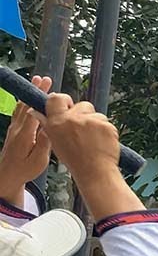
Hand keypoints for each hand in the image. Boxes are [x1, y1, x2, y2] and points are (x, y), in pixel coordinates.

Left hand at [0, 84, 51, 202]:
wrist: (7, 177)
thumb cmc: (24, 170)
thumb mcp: (38, 160)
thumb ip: (45, 143)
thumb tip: (51, 127)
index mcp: (25, 135)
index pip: (33, 111)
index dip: (40, 97)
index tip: (48, 86)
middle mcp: (18, 129)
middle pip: (27, 105)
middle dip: (35, 91)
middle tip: (44, 78)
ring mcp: (14, 129)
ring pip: (22, 107)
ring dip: (30, 94)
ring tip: (37, 83)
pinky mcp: (14, 132)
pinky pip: (19, 113)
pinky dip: (25, 103)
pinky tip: (29, 99)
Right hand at [40, 89, 119, 181]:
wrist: (94, 171)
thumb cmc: (74, 159)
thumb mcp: (55, 141)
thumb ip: (47, 124)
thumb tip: (35, 111)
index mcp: (57, 122)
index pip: (56, 98)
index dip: (63, 100)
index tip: (67, 106)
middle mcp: (73, 119)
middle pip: (81, 105)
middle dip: (83, 114)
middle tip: (83, 129)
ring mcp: (91, 121)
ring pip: (95, 113)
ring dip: (95, 122)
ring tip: (92, 139)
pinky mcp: (106, 125)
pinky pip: (106, 122)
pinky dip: (105, 130)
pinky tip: (101, 141)